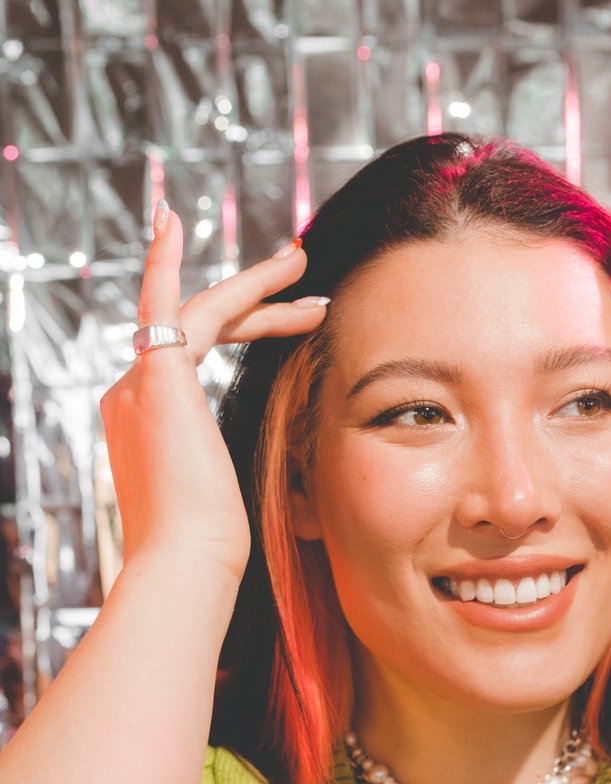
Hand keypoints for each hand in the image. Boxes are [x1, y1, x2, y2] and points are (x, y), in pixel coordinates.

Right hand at [99, 204, 328, 584]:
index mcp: (149, 426)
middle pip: (197, 332)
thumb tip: (287, 475)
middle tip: (304, 283)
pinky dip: (163, 261)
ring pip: (199, 314)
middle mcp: (133, 399)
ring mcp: (138, 386)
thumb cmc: (213, 552)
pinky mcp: (156, 379)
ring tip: (304, 266)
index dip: (231, 330)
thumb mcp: (230, 500)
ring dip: (254, 288)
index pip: (188, 359)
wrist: (186, 565)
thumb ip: (237, 468)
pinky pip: (165, 305)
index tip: (264, 316)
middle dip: (254, 304)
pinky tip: (168, 218)